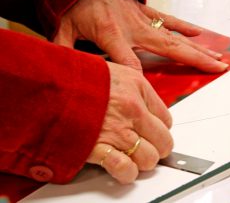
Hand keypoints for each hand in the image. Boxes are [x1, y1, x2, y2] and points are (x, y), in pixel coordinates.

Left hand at [53, 0, 228, 72]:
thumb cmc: (75, 4)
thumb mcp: (63, 28)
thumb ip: (63, 51)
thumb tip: (62, 72)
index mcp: (112, 36)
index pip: (131, 65)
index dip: (140, 81)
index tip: (151, 97)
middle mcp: (133, 28)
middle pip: (168, 49)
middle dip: (193, 60)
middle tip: (216, 68)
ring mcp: (142, 19)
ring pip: (174, 36)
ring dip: (196, 47)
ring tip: (215, 56)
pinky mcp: (145, 11)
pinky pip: (168, 19)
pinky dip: (184, 26)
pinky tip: (198, 33)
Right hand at [87, 61, 172, 183]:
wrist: (49, 85)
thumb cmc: (78, 77)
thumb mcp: (114, 70)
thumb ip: (132, 87)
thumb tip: (142, 103)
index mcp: (138, 87)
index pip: (166, 118)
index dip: (160, 127)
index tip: (153, 130)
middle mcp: (132, 109)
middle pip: (164, 141)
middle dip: (158, 146)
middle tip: (148, 146)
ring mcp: (118, 130)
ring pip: (150, 158)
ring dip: (143, 160)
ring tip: (133, 155)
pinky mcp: (100, 148)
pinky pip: (126, 170)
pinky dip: (126, 172)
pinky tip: (122, 166)